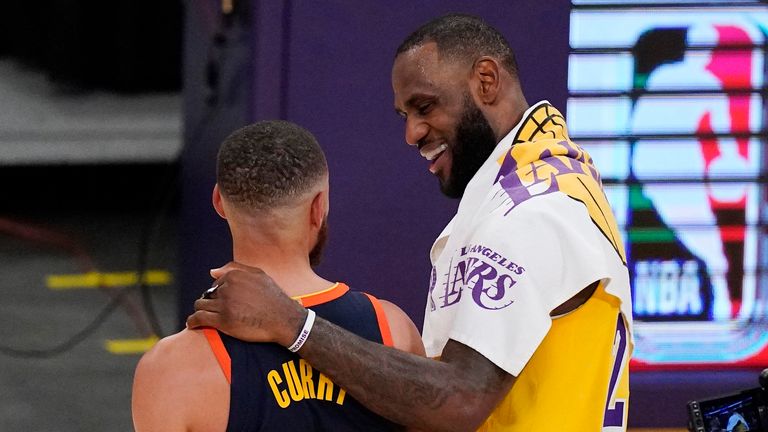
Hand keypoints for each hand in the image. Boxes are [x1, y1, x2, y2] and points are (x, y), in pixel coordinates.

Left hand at [186, 262, 306, 345]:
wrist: (283, 318)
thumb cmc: (273, 297)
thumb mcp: (259, 275)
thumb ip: (235, 269)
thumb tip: (212, 271)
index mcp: (234, 275)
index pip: (216, 283)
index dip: (218, 293)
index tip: (222, 302)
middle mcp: (227, 288)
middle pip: (207, 294)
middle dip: (210, 302)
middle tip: (215, 311)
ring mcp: (224, 304)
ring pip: (200, 305)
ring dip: (200, 310)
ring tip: (200, 317)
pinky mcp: (222, 321)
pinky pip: (199, 318)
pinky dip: (192, 321)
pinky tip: (192, 324)